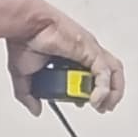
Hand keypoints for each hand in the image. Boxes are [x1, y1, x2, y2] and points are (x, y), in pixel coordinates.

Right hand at [6, 10, 124, 116]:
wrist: (24, 26)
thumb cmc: (24, 40)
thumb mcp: (24, 75)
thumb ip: (29, 95)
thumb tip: (36, 110)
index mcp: (72, 55)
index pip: (92, 75)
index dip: (93, 92)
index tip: (86, 103)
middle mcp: (84, 52)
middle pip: (108, 73)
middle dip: (110, 93)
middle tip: (102, 107)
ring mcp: (89, 50)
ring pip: (113, 71)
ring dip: (113, 91)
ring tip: (104, 105)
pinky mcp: (90, 50)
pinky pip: (105, 72)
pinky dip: (104, 88)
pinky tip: (96, 99)